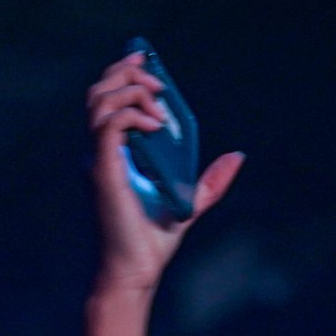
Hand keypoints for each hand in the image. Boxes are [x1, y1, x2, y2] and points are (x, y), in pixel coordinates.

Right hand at [87, 51, 243, 295]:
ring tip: (160, 102)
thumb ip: (210, 181)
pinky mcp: (102, 171)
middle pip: (100, 92)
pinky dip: (133, 114)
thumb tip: (237, 157)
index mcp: (113, 153)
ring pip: (100, 101)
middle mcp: (100, 152)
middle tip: (157, 79)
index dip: (125, 74)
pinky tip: (156, 124)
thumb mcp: (190, 202)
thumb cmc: (153, 242)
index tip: (150, 64)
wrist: (137, 271)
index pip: (108, 100)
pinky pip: (109, 125)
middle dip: (127, 73)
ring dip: (131, 90)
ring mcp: (98, 160)